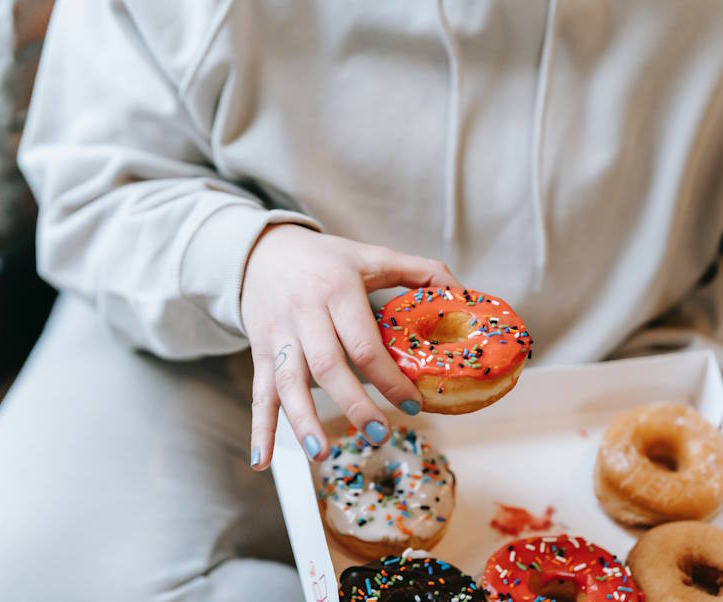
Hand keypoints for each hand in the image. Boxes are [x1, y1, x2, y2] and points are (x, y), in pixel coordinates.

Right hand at [242, 225, 460, 468]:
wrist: (263, 252)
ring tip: (322, 453)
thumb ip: (418, 271)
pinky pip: (259, 393)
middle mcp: (305, 314)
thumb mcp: (370, 256)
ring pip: (288, 382)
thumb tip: (463, 293)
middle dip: (353, 403)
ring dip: (303, 420)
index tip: (414, 403)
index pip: (364, 341)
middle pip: (327, 365)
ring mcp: (279, 336)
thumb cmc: (325, 260)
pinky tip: (264, 460)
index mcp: (338, 291)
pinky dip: (260, 428)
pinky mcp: (260, 352)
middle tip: (380, 433)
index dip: (390, 376)